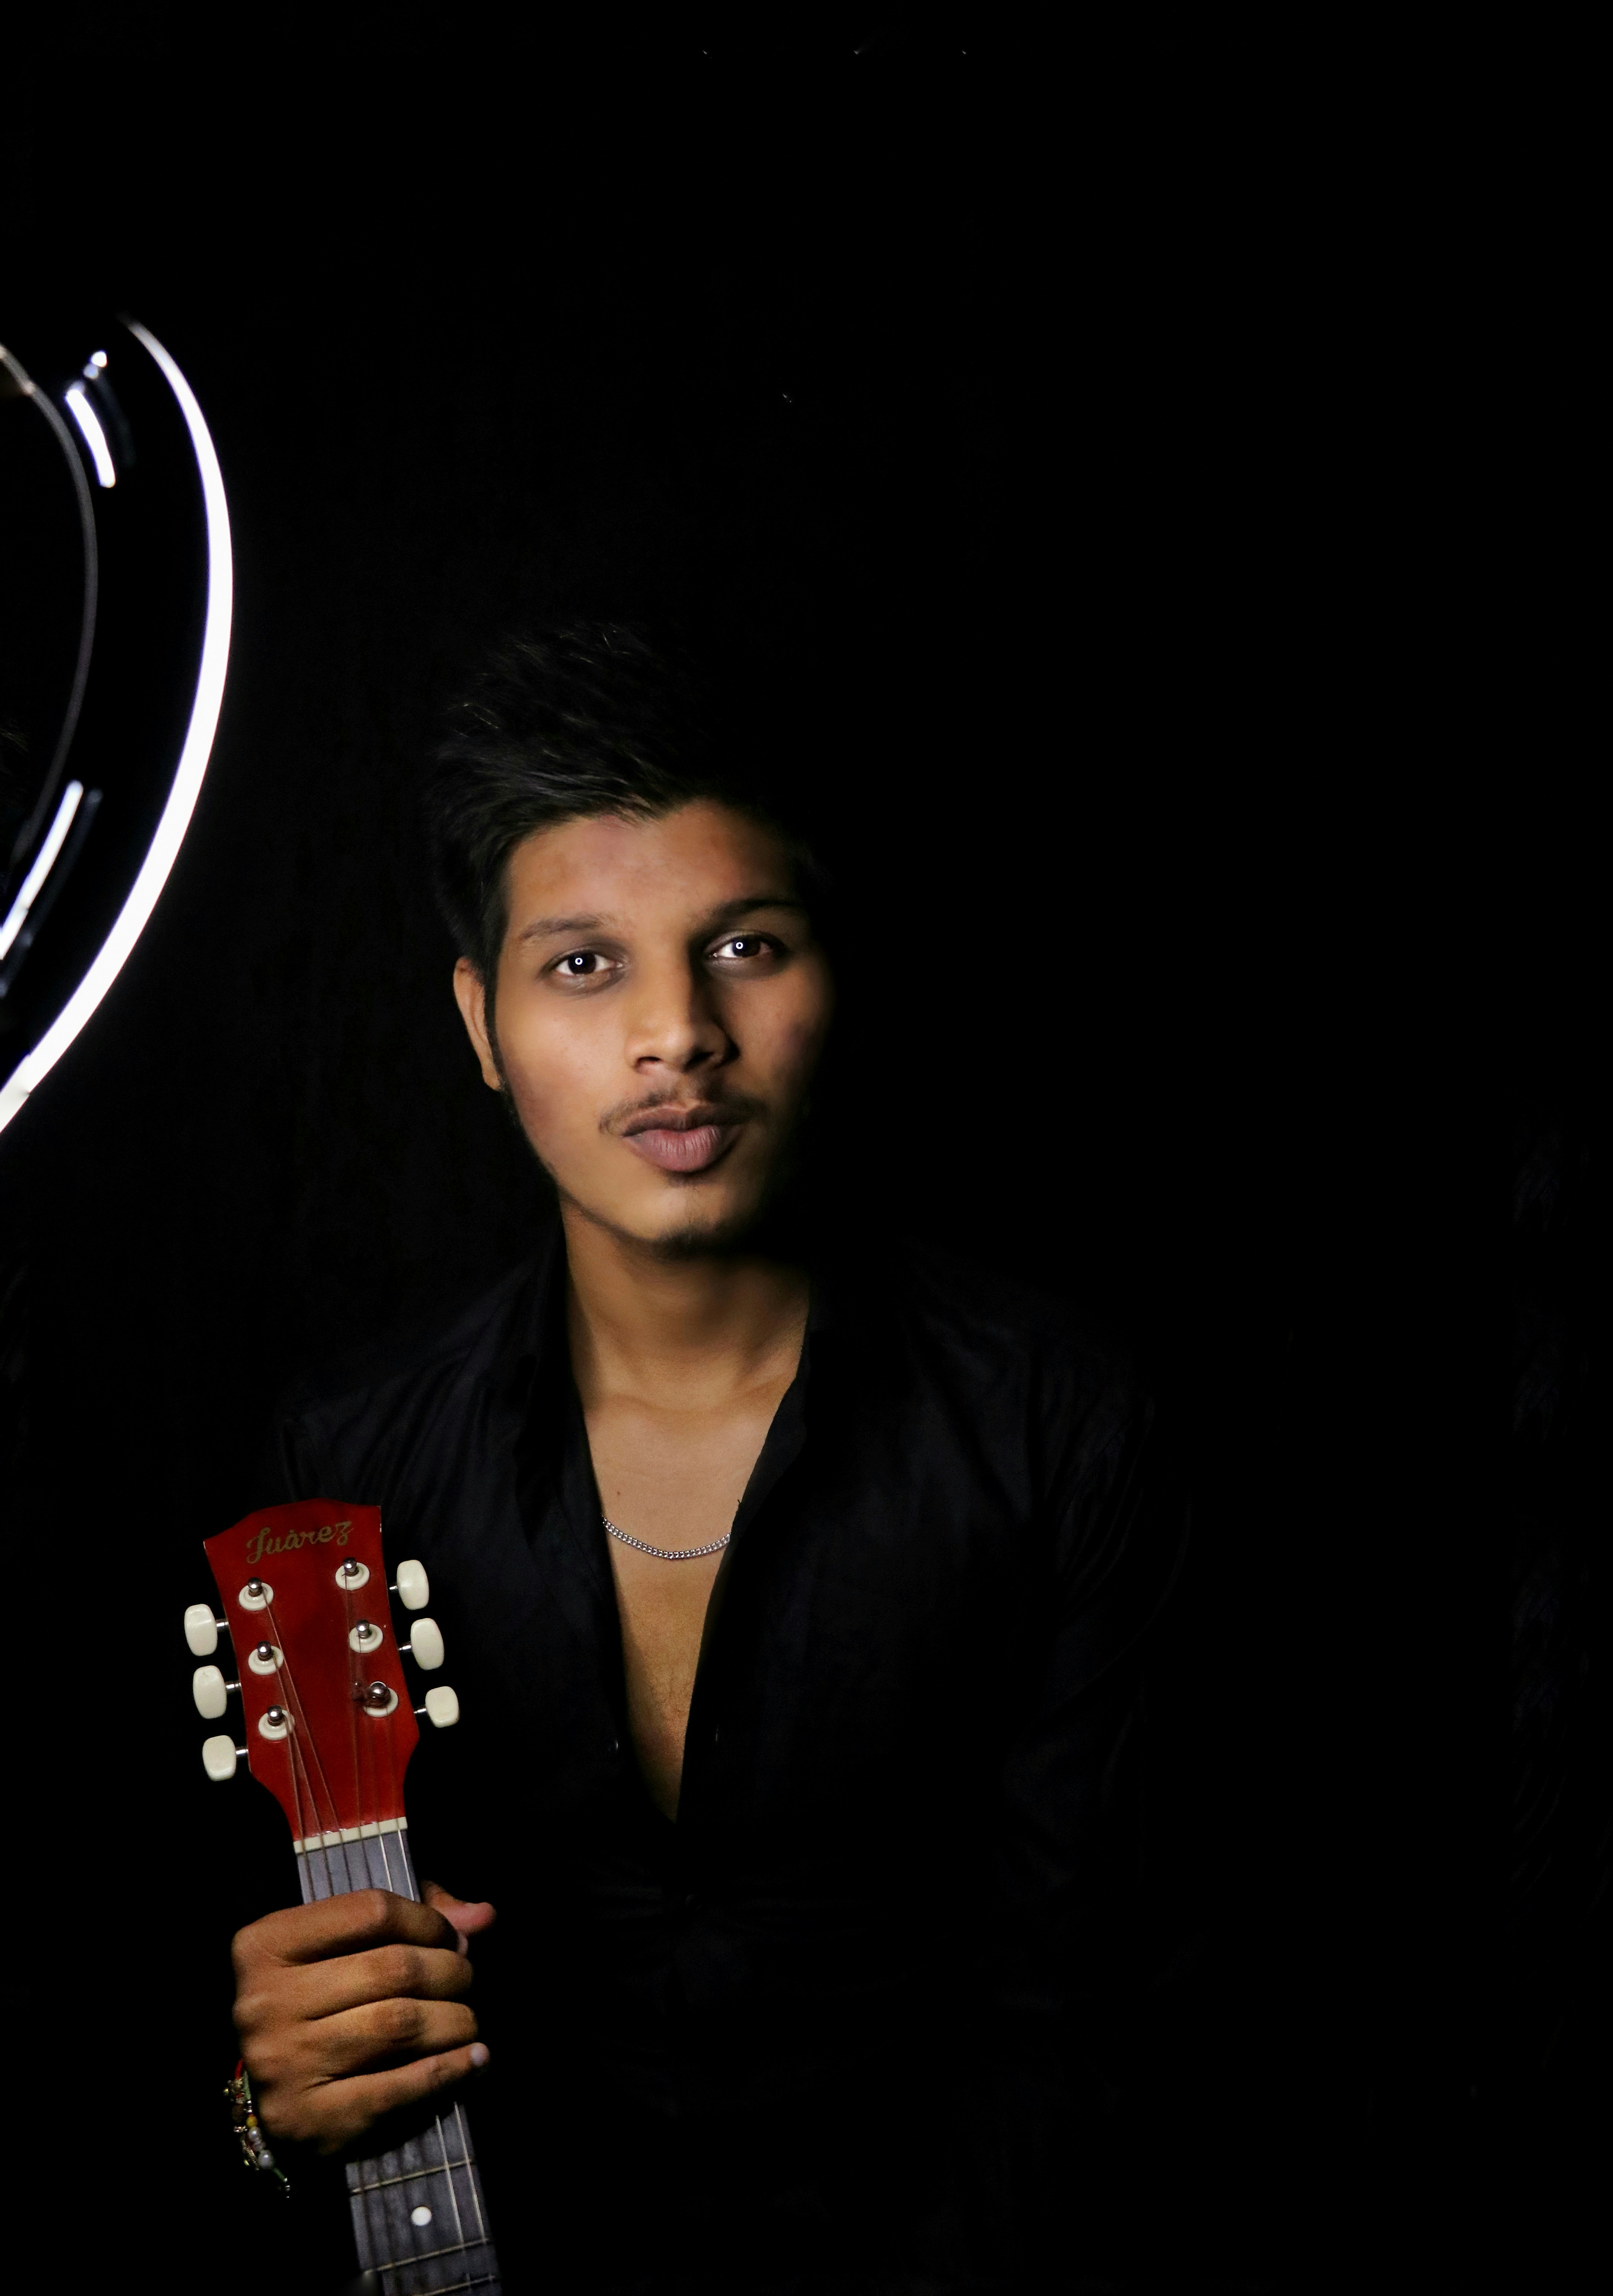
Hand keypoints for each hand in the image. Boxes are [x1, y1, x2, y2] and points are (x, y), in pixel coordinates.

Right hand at [231, 1884, 495, 2155]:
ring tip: (469, 2021)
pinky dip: (450, 2071)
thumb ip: (414, 1918)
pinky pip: (399, 2089)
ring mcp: (285, 2064)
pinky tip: (475, 2059)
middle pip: (393, 1969)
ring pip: (400, 2025)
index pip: (371, 1911)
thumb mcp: (346, 1944)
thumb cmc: (317, 2004)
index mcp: (268, 1945)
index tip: (453, 1939)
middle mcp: (268, 2002)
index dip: (428, 1921)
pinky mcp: (310, 2120)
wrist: (264, 2101)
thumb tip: (483, 1915)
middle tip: (466, 1980)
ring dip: (455, 2020)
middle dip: (449, 1972)